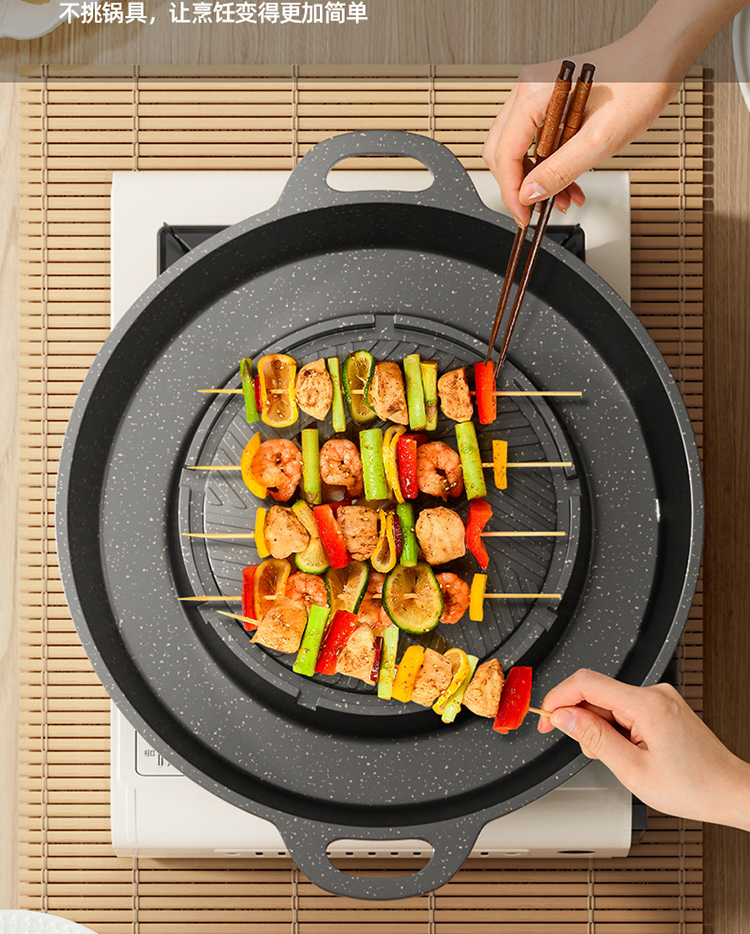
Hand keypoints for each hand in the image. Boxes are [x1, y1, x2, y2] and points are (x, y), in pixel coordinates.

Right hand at [483, 34, 681, 225]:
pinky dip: (547, 165)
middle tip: (536, 210)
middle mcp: (528, 91)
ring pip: (517, 149)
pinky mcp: (547, 102)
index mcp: (534, 94)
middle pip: (502, 152)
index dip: (511, 192)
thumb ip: (560, 169)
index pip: (505, 154)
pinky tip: (567, 180)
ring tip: (564, 196)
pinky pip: (534, 141)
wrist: (657, 60)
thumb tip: (530, 194)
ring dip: (536, 179)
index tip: (523, 215)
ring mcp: (536, 96)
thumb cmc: (639, 85)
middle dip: (520, 186)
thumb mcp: (600, 139)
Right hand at [539, 669, 749, 828]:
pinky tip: (629, 752)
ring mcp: (661, 699)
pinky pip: (626, 709)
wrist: (730, 792)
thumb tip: (564, 717)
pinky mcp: (663, 707)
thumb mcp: (633, 770)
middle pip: (597, 693)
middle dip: (582, 721)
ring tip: (621, 760)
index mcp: (647, 704)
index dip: (558, 698)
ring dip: (602, 729)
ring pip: (611, 703)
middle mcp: (655, 694)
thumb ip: (594, 738)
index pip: (586, 683)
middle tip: (590, 752)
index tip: (545, 717)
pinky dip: (617, 729)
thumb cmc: (693, 786)